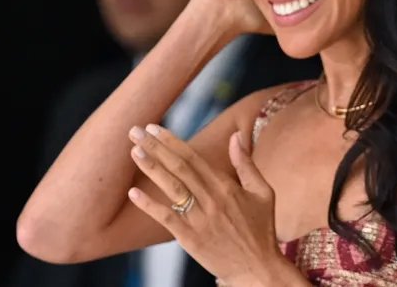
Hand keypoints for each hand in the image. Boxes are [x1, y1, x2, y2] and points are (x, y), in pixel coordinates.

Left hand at [126, 125, 307, 286]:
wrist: (258, 269)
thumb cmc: (262, 230)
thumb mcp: (263, 192)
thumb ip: (247, 164)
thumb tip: (236, 136)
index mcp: (227, 186)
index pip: (193, 157)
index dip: (172, 141)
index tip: (155, 127)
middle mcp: (211, 199)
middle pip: (178, 167)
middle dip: (155, 147)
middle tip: (135, 131)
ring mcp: (199, 219)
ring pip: (171, 187)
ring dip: (150, 167)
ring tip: (133, 151)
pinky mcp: (190, 239)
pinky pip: (166, 218)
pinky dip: (148, 205)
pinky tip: (133, 192)